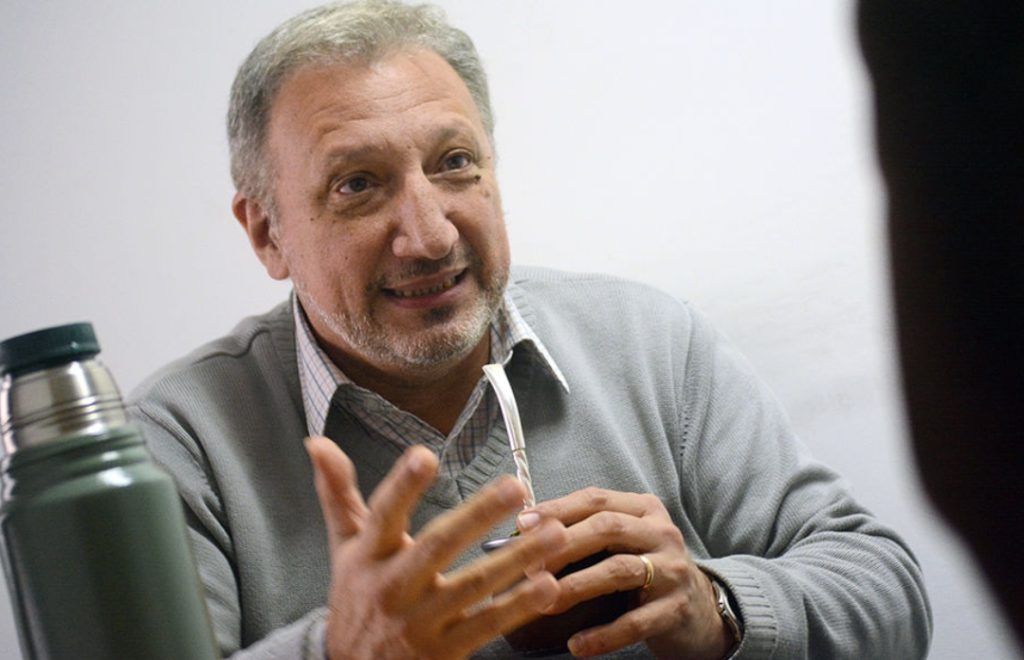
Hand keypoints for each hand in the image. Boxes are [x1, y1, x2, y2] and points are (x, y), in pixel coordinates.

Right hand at [305, 436, 566, 659]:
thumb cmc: (356, 597)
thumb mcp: (344, 547)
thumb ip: (337, 494)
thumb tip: (317, 442)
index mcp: (370, 555)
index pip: (383, 514)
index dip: (402, 486)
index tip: (424, 456)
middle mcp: (393, 587)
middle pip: (438, 547)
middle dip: (477, 516)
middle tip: (515, 486)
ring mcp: (420, 622)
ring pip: (472, 587)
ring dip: (515, 560)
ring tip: (553, 533)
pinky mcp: (445, 651)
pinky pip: (487, 625)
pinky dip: (518, 607)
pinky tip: (549, 586)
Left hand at [525, 488, 732, 658]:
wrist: (701, 611)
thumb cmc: (647, 570)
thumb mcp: (624, 541)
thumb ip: (586, 530)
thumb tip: (527, 531)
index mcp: (644, 509)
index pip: (596, 499)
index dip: (558, 510)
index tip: (523, 523)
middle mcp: (661, 533)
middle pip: (607, 528)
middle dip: (562, 545)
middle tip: (529, 566)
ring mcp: (672, 570)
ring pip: (619, 570)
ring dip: (576, 586)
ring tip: (545, 602)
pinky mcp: (675, 608)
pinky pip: (635, 622)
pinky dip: (603, 635)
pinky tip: (578, 645)